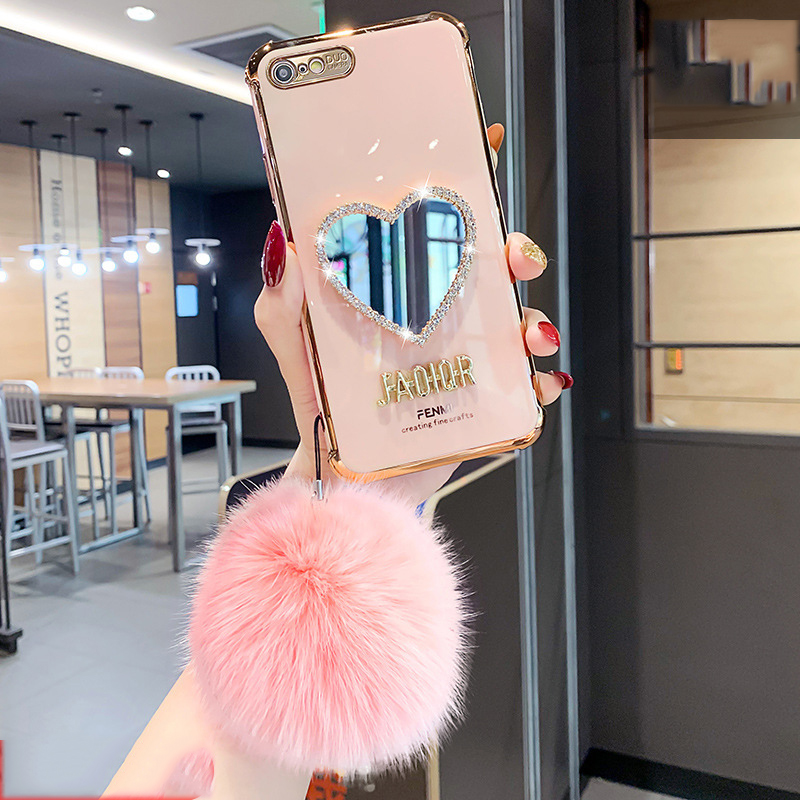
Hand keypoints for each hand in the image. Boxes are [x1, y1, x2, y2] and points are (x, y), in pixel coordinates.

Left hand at [254, 123, 570, 503]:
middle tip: (516, 256)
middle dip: (514, 253)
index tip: (482, 150)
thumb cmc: (320, 405)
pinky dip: (541, 383)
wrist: (343, 475)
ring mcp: (466, 362)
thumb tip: (283, 242)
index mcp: (402, 295)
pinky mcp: (482, 406)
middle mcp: (440, 320)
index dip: (462, 192)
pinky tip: (541, 381)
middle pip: (490, 272)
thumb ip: (282, 303)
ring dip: (536, 320)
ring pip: (517, 326)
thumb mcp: (294, 346)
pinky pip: (525, 390)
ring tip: (530, 333)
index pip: (435, 233)